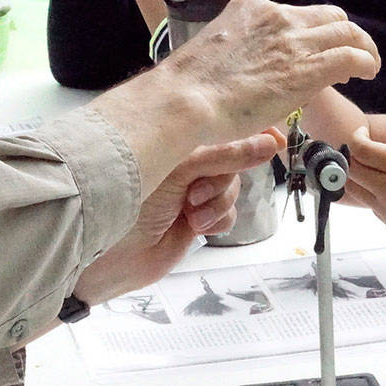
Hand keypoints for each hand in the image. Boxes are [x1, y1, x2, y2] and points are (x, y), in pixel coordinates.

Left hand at [72, 130, 282, 302]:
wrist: (109, 258)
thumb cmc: (128, 204)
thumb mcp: (180, 171)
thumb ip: (225, 155)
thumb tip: (268, 142)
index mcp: (173, 139)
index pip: (220, 126)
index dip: (250, 132)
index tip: (276, 138)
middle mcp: (182, 161)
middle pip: (232, 160)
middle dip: (221, 179)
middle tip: (196, 193)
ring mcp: (189, 190)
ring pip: (231, 189)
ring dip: (217, 204)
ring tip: (190, 214)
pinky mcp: (195, 217)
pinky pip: (227, 213)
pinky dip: (217, 220)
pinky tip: (196, 227)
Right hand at [157, 0, 380, 145]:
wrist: (186, 99)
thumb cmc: (189, 89)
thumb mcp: (216, 52)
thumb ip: (240, 55)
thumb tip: (252, 77)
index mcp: (251, 8)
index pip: (295, 14)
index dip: (312, 32)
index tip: (315, 51)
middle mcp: (276, 16)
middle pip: (328, 16)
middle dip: (343, 34)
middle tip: (350, 56)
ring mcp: (294, 40)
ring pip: (346, 32)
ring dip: (362, 47)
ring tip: (368, 65)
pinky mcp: (308, 67)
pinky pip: (351, 55)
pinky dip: (366, 61)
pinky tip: (368, 73)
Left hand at [344, 127, 385, 262]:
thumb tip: (382, 157)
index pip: (361, 149)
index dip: (356, 137)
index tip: (362, 133)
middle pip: (350, 170)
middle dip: (351, 156)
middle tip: (362, 150)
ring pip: (354, 189)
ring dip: (356, 176)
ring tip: (373, 169)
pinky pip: (370, 204)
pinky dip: (370, 192)